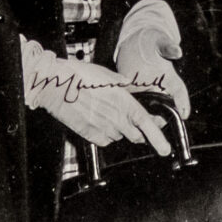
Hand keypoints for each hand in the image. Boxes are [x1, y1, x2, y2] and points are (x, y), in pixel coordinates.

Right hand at [23, 41, 172, 154]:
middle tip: (138, 128)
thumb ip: (120, 82)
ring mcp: (102, 128)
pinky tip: (98, 123)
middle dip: (140, 134)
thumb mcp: (105, 74)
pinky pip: (104, 141)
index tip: (165, 147)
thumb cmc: (79, 76)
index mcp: (123, 102)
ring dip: (120, 131)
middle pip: (136, 136)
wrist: (56, 86)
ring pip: (119, 137)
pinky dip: (105, 135)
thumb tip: (127, 82)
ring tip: (108, 117)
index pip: (147, 124)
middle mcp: (116, 118)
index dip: (159, 137)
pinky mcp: (89, 135)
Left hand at [113, 16, 191, 120]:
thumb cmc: (152, 41)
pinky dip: (131, 112)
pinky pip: (134, 106)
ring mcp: (146, 93)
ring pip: (150, 111)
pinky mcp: (133, 94)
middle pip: (165, 108)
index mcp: (170, 79)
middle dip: (163, 118)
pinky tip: (125, 117)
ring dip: (147, 118)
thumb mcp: (160, 42)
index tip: (184, 114)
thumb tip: (177, 51)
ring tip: (141, 124)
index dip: (183, 104)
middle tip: (157, 124)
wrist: (135, 42)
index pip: (179, 92)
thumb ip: (167, 47)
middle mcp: (160, 89)